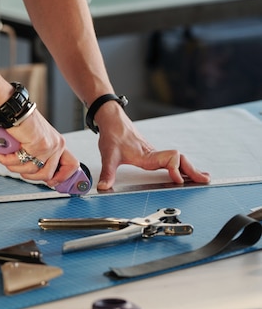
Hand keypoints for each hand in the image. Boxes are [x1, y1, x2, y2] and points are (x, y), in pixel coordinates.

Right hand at [0, 110, 80, 187]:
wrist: (14, 110)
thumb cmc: (21, 123)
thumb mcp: (35, 141)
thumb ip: (37, 156)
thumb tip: (32, 173)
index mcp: (59, 144)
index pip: (72, 165)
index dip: (62, 177)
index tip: (51, 183)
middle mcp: (57, 145)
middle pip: (47, 175)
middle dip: (29, 177)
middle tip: (17, 169)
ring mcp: (49, 146)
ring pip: (32, 170)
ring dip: (14, 167)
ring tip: (4, 158)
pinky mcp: (38, 146)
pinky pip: (20, 162)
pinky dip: (7, 160)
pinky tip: (0, 155)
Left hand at [94, 103, 210, 189]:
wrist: (112, 121)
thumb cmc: (113, 135)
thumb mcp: (108, 156)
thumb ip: (107, 173)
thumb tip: (103, 187)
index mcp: (147, 155)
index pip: (170, 160)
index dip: (176, 170)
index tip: (178, 181)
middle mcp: (154, 155)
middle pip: (180, 160)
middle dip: (193, 171)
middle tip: (205, 181)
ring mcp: (155, 154)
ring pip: (179, 160)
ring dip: (191, 168)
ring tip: (203, 178)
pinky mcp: (153, 155)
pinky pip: (173, 160)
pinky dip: (183, 166)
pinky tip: (188, 172)